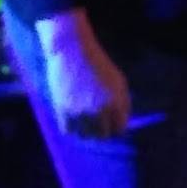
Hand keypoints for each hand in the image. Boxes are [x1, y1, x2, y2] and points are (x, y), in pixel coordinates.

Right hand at [36, 11, 130, 138]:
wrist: (73, 51)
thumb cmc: (98, 65)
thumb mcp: (119, 82)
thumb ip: (123, 104)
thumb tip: (123, 126)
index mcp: (116, 103)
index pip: (120, 130)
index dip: (116, 127)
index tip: (112, 123)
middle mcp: (100, 111)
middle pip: (103, 137)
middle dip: (102, 130)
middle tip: (98, 122)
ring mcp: (80, 113)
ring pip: (85, 136)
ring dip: (86, 130)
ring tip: (85, 117)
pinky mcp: (63, 111)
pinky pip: (69, 131)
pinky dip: (72, 126)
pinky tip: (74, 115)